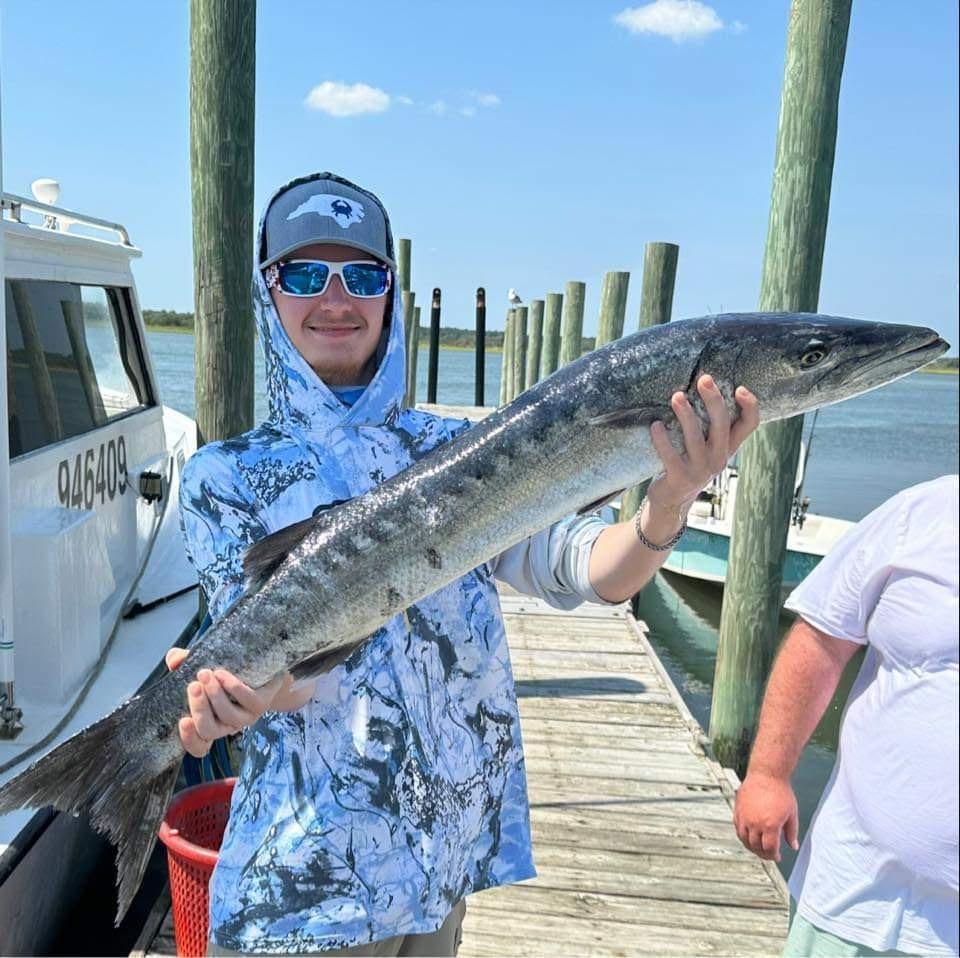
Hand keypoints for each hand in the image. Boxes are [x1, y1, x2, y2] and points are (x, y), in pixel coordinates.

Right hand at [165, 648, 283, 758]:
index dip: (189, 739)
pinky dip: (233, 687)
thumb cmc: (227, 672)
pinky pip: (247, 701)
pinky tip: (222, 674)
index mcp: (210, 723)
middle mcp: (227, 725)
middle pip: (208, 730)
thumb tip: (173, 661)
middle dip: (198, 708)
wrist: (263, 669)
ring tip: (206, 674)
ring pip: (227, 716)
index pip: (198, 746)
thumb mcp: (201, 667)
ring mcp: (245, 718)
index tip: (182, 721)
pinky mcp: (261, 705)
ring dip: (214, 695)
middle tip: (193, 686)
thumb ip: (183, 663)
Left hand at [648, 375, 759, 513]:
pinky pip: (670, 455)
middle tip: (703, 379)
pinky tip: (655, 425)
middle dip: (713, 400)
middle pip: (722, 425)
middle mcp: (718, 458)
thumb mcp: (706, 447)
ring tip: (676, 397)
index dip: (750, 406)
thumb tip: (703, 387)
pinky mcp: (680, 478)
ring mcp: (700, 469)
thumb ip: (709, 426)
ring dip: (685, 415)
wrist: (673, 500)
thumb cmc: (688, 464)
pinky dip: (662, 439)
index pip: (750, 425)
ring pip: (695, 437)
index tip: (740, 388)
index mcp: (728, 447)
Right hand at [734, 770, 798, 861]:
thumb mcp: (792, 814)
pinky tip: (749, 836)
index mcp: (770, 825)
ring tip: (758, 847)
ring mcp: (745, 816)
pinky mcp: (738, 810)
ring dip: (751, 847)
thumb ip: (792, 832)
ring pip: (744, 839)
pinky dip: (743, 835)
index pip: (769, 849)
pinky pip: (738, 828)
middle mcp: (755, 823)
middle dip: (763, 854)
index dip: (773, 856)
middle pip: (756, 847)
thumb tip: (793, 846)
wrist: (767, 774)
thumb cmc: (780, 791)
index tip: (777, 856)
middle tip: (768, 854)